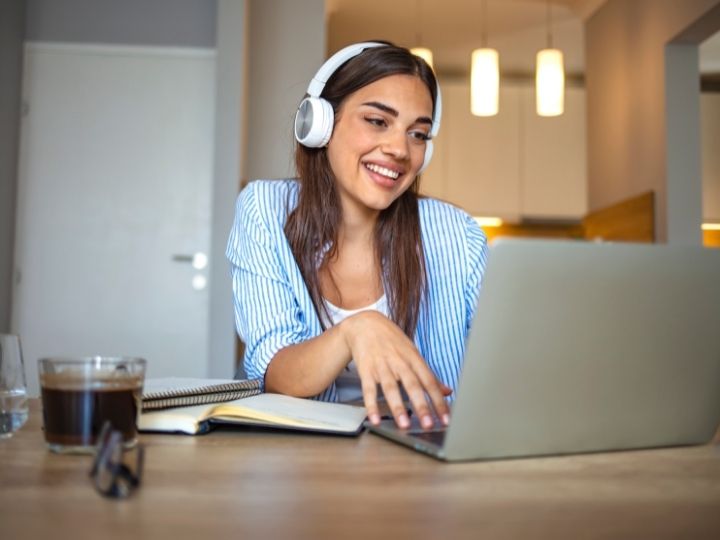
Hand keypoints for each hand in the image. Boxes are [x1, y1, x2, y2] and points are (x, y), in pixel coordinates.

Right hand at [339, 311, 451, 429]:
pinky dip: (371, 405)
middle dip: (421, 406)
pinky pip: (368, 389)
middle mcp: (399, 361)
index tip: (446, 419)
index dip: (439, 400)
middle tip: (428, 424)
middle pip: (412, 385)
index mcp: (413, 358)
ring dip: (398, 407)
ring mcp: (381, 365)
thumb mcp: (412, 352)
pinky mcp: (365, 369)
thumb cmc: (391, 340)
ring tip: (404, 425)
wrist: (365, 324)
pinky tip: (374, 419)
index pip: (429, 381)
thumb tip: (447, 391)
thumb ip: (428, 374)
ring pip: (391, 388)